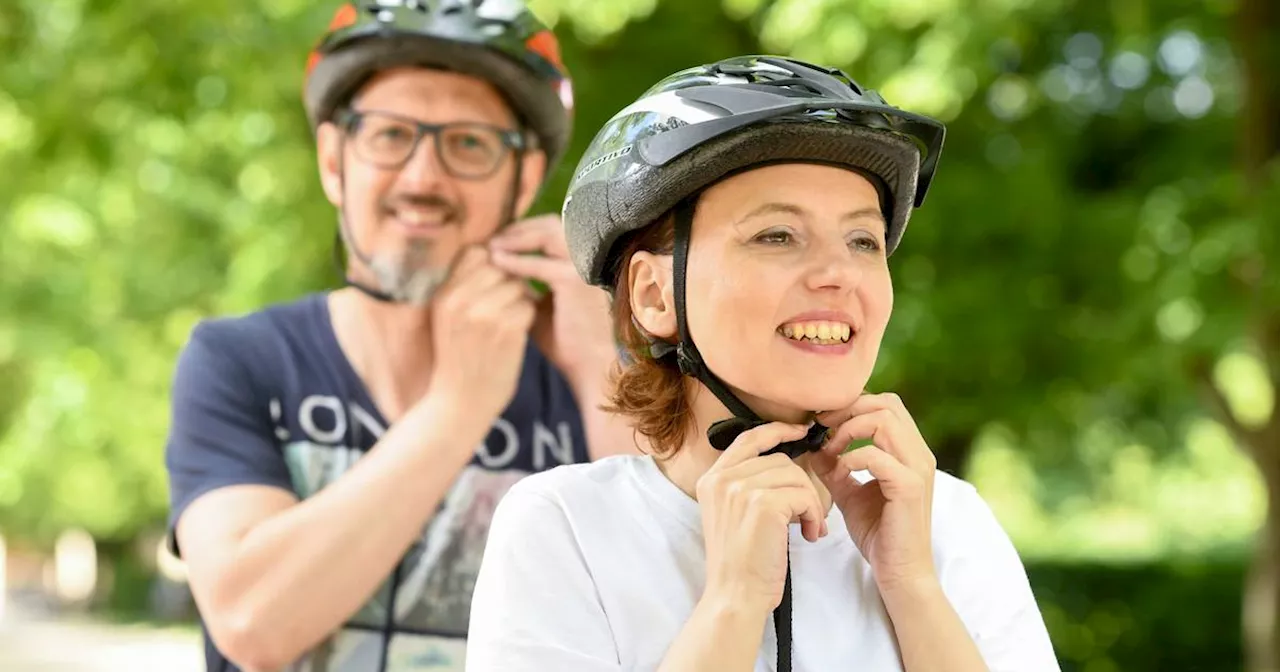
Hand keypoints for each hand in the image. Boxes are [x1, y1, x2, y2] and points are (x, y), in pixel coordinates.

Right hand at [426, 245, 536, 426]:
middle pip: (500, 265)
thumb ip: (462, 286)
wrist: (460, 403)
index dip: (492, 262)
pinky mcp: (506, 330)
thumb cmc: (458, 357)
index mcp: (443, 293)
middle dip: (509, 280)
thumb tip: (490, 252)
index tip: (496, 280)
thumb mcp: (447, 318)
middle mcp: (459, 300)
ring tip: (511, 319)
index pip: (476, 253)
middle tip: (508, 302)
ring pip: (517, 284)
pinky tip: (516, 333)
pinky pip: (528, 306)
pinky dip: (527, 318)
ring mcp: (483, 314)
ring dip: (521, 299)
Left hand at [487, 214, 616, 391]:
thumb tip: (493, 270)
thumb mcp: (536, 306)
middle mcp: (586, 259)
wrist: (588, 365)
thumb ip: (521, 285)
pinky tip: (496, 262)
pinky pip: (541, 262)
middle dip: (517, 229)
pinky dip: (516, 261)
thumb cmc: (564, 340)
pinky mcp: (575, 281)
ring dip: (516, 237)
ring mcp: (583, 266)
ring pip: (548, 232)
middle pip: (549, 223)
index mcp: (579, 262)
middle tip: (490, 240)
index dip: (521, 232)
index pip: (549, 231)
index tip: (494, 242)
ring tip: (491, 248)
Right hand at [696, 422, 827, 613]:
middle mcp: (721, 479)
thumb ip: (746, 485)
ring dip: (812, 504)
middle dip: (803, 486)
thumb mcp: (732, 514)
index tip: (802, 431)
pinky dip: (815, 515)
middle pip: (781, 460)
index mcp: (711, 479)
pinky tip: (810, 535)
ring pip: (796, 477)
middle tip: (809, 517)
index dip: (777, 430)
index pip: (748, 438)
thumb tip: (786, 464)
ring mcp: (740, 489)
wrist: (735, 595)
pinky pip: (804, 495)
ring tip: (810, 529)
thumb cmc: (741, 562)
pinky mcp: (762, 504)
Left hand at [812, 393, 937, 591]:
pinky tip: (839, 473)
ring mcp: (917, 469)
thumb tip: (814, 448)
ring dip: (849, 429)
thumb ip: (835, 468)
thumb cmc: (879, 534)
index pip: (886, 404)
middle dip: (849, 409)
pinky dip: (852, 458)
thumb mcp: (850, 493)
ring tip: (831, 450)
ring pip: (884, 420)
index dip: (852, 405)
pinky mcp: (909, 487)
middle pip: (886, 403)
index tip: (823, 422)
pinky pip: (876, 455)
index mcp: (909, 451)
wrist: (899, 572)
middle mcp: (919, 454)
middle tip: (822, 427)